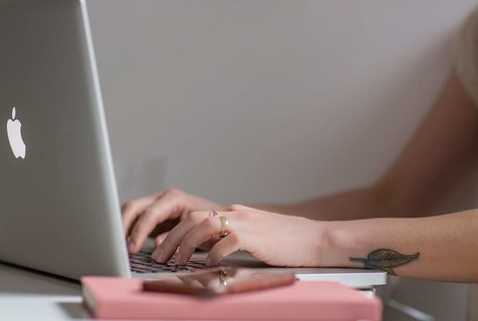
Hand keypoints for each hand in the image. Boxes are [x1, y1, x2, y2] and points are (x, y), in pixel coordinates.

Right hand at [121, 189, 222, 253]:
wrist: (221, 222)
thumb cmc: (212, 226)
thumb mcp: (197, 232)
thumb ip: (176, 238)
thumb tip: (155, 246)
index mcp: (174, 198)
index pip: (149, 213)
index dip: (138, 231)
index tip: (131, 248)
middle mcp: (162, 198)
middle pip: (133, 207)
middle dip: (122, 226)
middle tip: (118, 247)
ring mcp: (156, 205)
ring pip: (129, 211)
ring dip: (121, 228)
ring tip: (116, 246)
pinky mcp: (152, 215)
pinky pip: (134, 219)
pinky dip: (126, 230)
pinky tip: (122, 243)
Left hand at [150, 204, 326, 267]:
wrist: (317, 239)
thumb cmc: (288, 242)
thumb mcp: (254, 236)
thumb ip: (231, 238)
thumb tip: (207, 251)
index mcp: (235, 212)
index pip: (195, 217)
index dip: (176, 232)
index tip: (163, 248)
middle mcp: (236, 213)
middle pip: (192, 219)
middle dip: (172, 238)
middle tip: (160, 256)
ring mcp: (245, 223)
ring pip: (202, 227)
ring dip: (185, 245)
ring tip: (177, 261)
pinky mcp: (254, 236)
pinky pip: (225, 242)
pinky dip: (212, 254)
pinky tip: (208, 264)